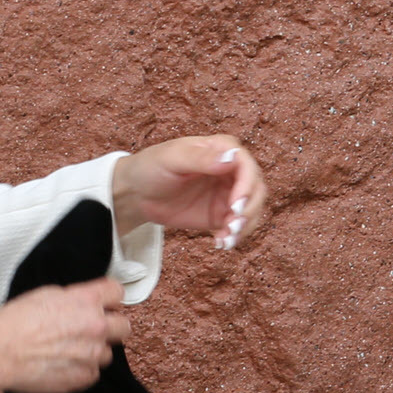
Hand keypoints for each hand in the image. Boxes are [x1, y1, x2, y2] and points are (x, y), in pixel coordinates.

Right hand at [0, 276, 130, 392]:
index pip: (117, 292)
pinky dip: (81, 370)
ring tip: (67, 350)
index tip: (106, 303)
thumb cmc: (14, 323)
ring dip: (93, 352)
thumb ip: (74, 298)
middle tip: (93, 330)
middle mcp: (95, 327)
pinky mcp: (82, 378)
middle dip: (111, 327)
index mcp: (85, 301)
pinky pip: (92, 374)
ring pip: (107, 354)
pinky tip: (61, 364)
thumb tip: (84, 303)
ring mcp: (91, 355)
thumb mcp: (46, 295)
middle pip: (124, 326)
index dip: (110, 298)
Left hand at [113, 135, 269, 250]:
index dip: (247, 186)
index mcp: (222, 149)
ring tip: (227, 240)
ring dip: (245, 226)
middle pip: (256, 189)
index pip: (247, 166)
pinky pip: (237, 226)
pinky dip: (234, 236)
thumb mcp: (172, 159)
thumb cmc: (152, 167)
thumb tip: (232, 157)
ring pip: (252, 210)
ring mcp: (227, 193)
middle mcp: (230, 171)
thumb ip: (202, 158)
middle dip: (249, 210)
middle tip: (233, 226)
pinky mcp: (220, 214)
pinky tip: (220, 243)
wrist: (136, 194)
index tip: (236, 205)